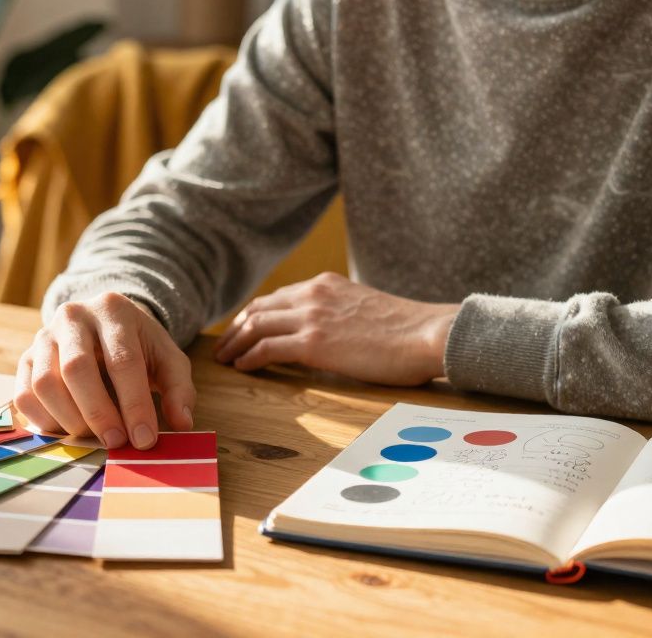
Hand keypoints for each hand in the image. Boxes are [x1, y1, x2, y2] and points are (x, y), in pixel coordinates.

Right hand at [13, 293, 195, 449]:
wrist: (104, 324)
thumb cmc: (140, 346)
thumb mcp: (168, 359)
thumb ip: (178, 389)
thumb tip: (182, 424)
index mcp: (113, 310)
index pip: (122, 360)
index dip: (134, 404)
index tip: (145, 439)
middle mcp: (72, 317)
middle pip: (77, 368)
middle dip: (98, 413)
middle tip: (117, 443)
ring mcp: (44, 336)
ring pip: (45, 383)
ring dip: (70, 419)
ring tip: (93, 437)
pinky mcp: (26, 357)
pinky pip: (24, 394)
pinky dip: (43, 420)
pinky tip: (67, 431)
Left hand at [213, 272, 457, 385]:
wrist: (428, 334)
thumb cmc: (408, 330)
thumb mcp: (365, 309)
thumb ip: (340, 314)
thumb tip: (328, 334)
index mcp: (325, 285)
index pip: (277, 297)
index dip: (254, 314)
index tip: (242, 328)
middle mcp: (313, 295)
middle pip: (258, 308)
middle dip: (236, 327)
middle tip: (223, 345)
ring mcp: (311, 317)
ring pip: (256, 326)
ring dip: (235, 343)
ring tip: (224, 359)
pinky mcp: (313, 343)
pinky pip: (267, 349)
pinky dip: (249, 357)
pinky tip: (242, 367)